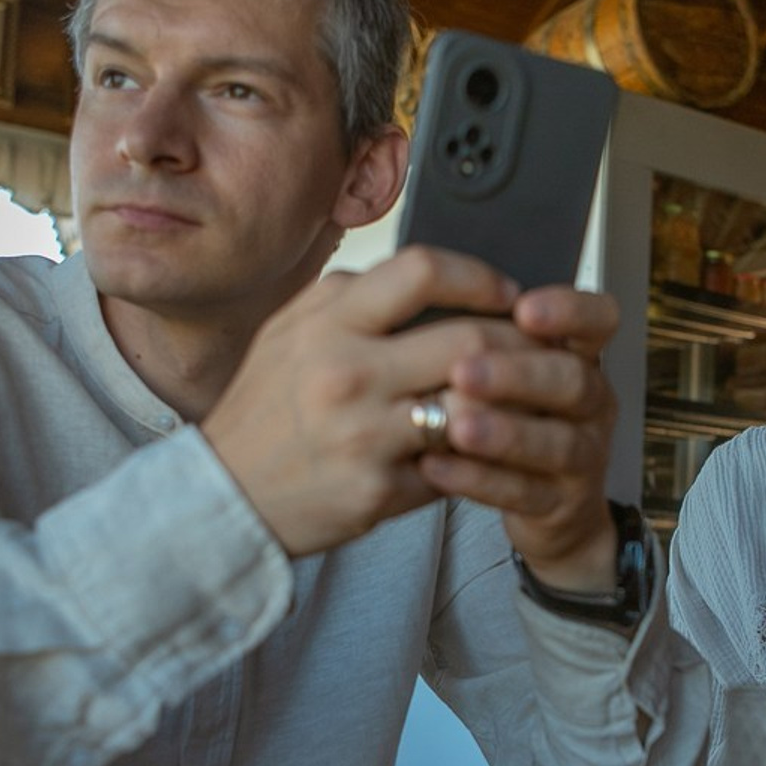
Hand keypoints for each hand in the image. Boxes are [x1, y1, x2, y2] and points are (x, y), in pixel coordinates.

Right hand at [201, 246, 520, 557]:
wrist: (223, 494)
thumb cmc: (264, 410)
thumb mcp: (290, 332)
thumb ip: (351, 299)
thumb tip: (428, 276)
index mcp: (327, 322)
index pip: (424, 271)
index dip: (480, 277)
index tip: (507, 294)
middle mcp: (347, 373)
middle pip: (471, 341)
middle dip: (521, 344)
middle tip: (542, 352)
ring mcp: (364, 435)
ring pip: (476, 408)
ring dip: (513, 404)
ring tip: (527, 400)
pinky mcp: (378, 491)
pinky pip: (455, 467)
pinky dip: (478, 458)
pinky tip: (487, 452)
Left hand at [417, 284, 621, 592]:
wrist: (544, 505)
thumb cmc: (516, 418)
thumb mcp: (511, 371)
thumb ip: (483, 334)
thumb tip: (418, 287)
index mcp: (579, 357)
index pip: (599, 320)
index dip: (569, 311)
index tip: (524, 308)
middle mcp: (591, 404)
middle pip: (572, 381)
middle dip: (518, 374)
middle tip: (464, 370)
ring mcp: (581, 458)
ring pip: (555, 443)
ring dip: (504, 432)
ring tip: (455, 425)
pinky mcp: (557, 505)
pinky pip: (522, 493)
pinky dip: (478, 480)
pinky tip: (436, 466)